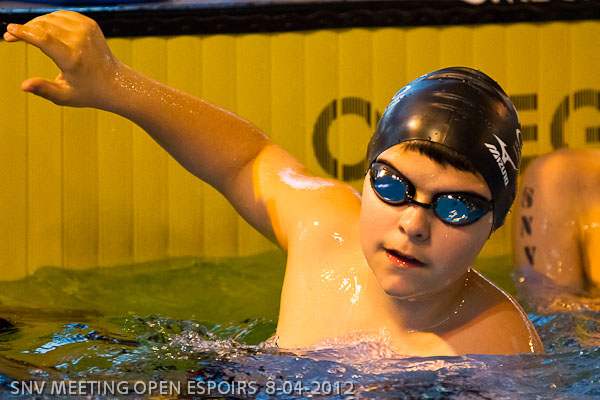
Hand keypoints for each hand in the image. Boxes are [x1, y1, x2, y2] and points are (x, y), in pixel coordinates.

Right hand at [4, 10, 120, 107]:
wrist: (115, 82)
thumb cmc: (88, 92)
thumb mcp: (65, 96)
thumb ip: (43, 90)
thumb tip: (24, 86)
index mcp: (73, 59)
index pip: (43, 39)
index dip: (24, 33)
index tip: (9, 30)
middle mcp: (80, 41)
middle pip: (44, 26)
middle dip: (25, 29)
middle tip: (11, 36)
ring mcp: (87, 30)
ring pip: (51, 18)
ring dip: (35, 24)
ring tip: (26, 34)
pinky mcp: (90, 24)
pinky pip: (63, 15)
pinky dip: (50, 19)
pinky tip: (43, 28)